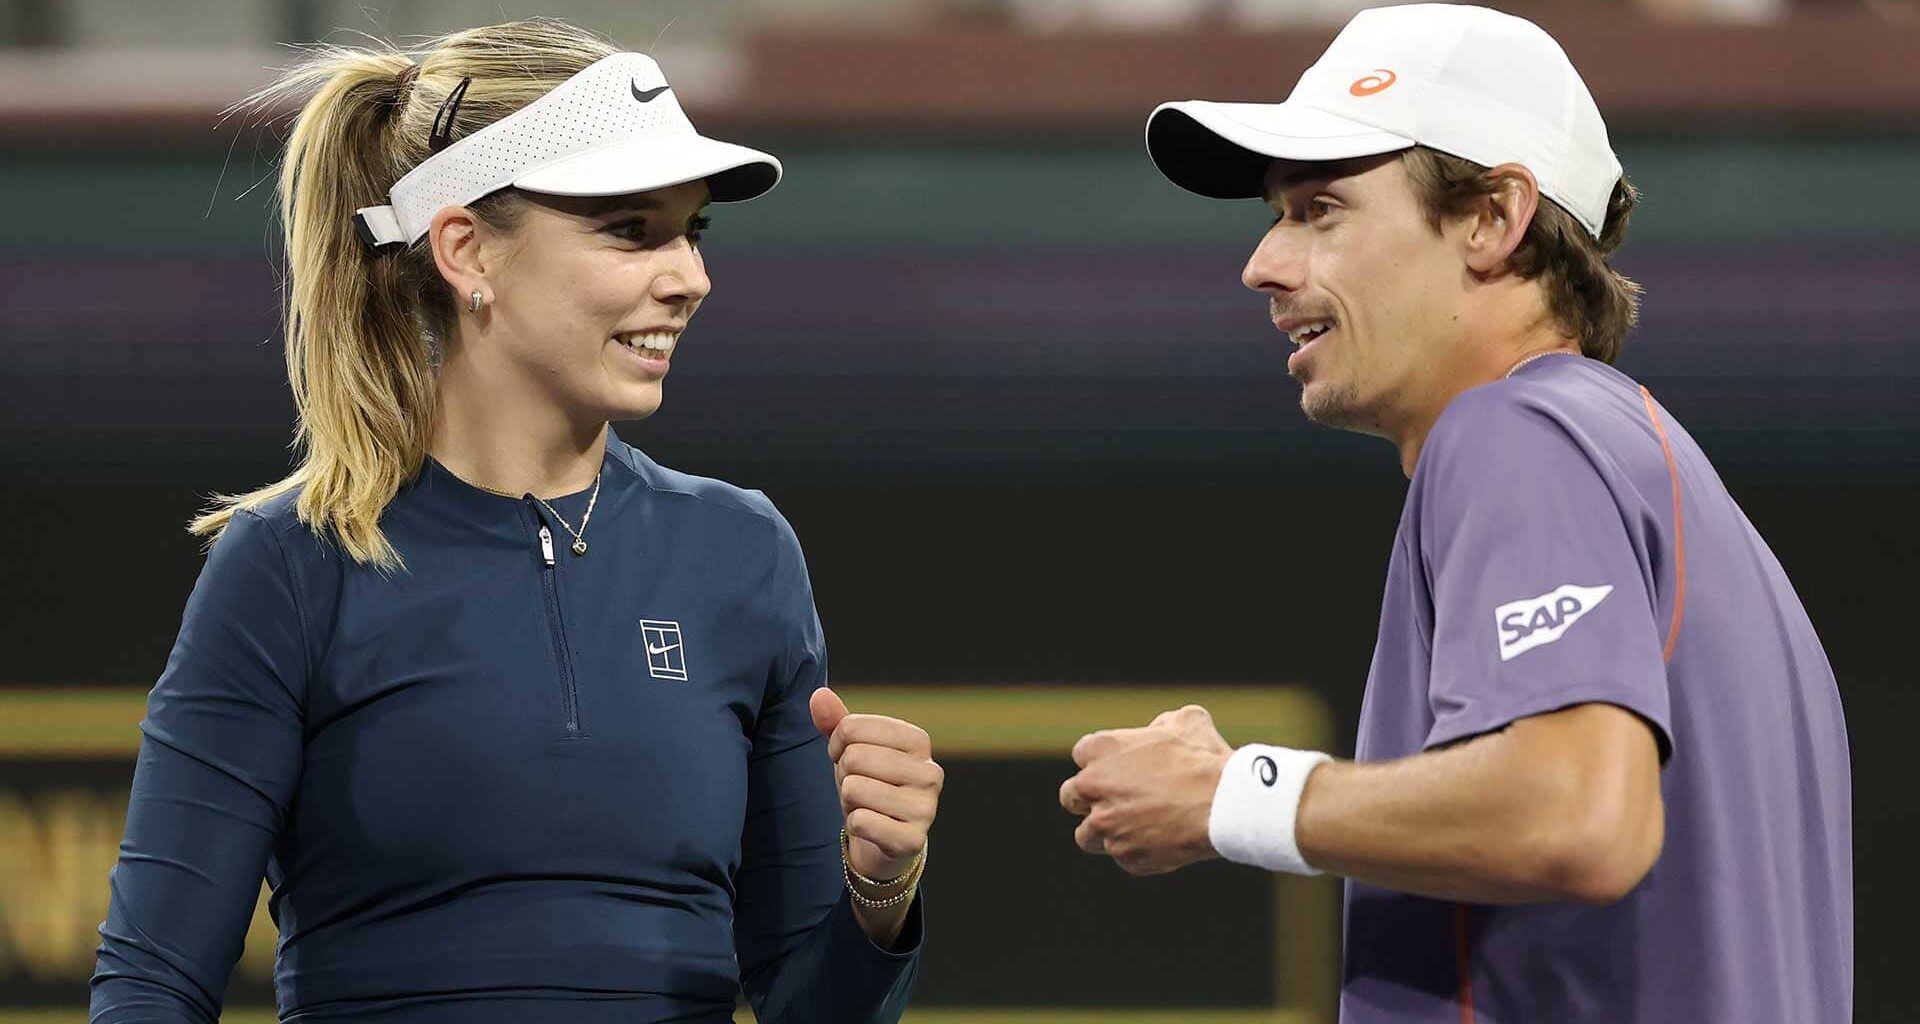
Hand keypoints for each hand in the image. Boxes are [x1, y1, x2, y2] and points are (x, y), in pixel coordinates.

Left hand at [810, 687, 942, 881]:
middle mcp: (930, 771)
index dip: (837, 745)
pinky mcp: (913, 839)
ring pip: (855, 789)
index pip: (851, 727)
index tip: (846, 758)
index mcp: (918, 740)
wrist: (885, 840)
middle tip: (858, 786)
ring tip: (865, 805)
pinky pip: (861, 822)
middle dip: (843, 774)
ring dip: (849, 801)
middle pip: (854, 757)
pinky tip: (869, 828)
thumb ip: (837, 721)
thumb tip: (818, 695)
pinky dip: (854, 825)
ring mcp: (926, 808)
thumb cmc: (870, 784)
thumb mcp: (853, 749)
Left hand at [1059, 704, 1233, 875]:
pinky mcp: (1124, 855)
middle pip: (1071, 797)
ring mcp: (1106, 825)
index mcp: (1101, 749)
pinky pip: (1122, 856)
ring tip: (1131, 830)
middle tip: (1113, 802)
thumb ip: (1160, 726)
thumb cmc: (1204, 760)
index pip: (1082, 754)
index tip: (1118, 770)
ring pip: (1086, 835)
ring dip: (1104, 832)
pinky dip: (1136, 852)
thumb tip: (1158, 734)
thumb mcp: (1186, 721)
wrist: (1223, 804)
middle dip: (1088, 799)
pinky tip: (1159, 843)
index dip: (1101, 762)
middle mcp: (1093, 787)